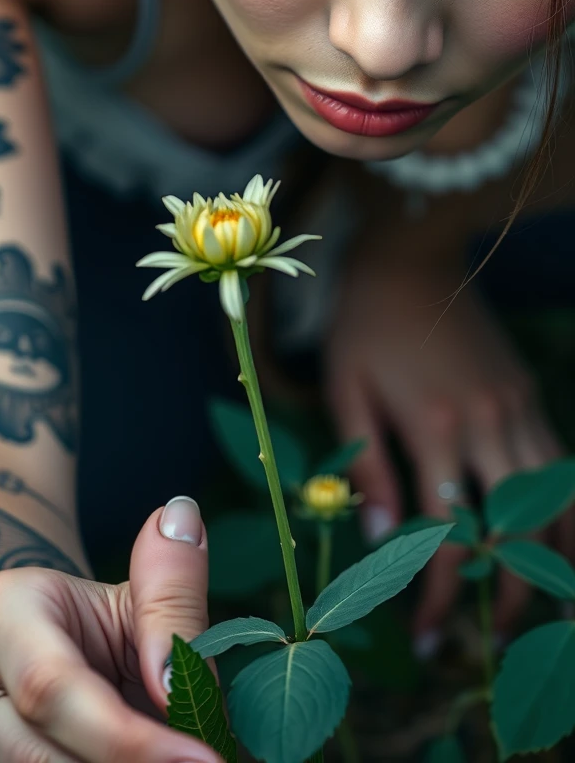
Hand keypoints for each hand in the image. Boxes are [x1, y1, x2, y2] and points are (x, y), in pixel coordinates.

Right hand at [0, 496, 218, 762]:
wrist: (61, 652)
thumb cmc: (106, 629)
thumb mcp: (141, 605)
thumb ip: (169, 586)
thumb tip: (182, 520)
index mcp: (4, 609)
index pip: (54, 687)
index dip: (128, 736)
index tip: (201, 755)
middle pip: (40, 753)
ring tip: (168, 761)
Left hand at [324, 254, 568, 648]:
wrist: (410, 254)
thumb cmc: (364, 322)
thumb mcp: (346, 389)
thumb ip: (365, 466)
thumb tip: (378, 539)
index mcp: (434, 425)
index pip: (447, 536)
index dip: (440, 597)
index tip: (429, 637)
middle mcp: (487, 421)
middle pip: (514, 532)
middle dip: (507, 598)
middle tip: (489, 643)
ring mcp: (516, 405)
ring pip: (553, 503)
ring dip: (553, 564)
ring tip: (549, 614)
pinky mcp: (527, 392)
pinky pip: (560, 464)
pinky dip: (568, 513)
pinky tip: (565, 547)